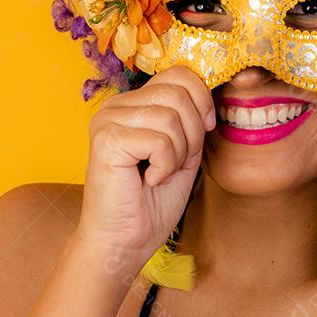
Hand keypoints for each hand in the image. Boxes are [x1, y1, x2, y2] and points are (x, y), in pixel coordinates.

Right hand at [76, 66, 214, 269]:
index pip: (178, 74)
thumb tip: (210, 90)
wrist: (124, 242)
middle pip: (178, 93)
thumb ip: (190, 118)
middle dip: (193, 133)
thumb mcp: (183, 150)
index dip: (203, 100)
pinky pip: (159, 140)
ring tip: (160, 173)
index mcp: (133, 103)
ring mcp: (108, 120)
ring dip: (179, 154)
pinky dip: (165, 166)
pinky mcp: (107, 139)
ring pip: (171, 117)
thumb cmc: (151, 202)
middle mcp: (116, 105)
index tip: (206, 129)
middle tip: (178, 163)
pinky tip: (148, 180)